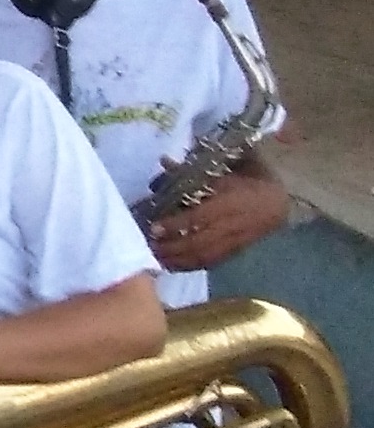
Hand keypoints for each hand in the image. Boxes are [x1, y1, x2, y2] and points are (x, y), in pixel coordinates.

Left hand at [147, 169, 290, 271]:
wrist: (279, 201)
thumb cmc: (248, 179)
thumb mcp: (225, 168)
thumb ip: (193, 168)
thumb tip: (164, 161)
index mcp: (231, 200)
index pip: (199, 217)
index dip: (176, 225)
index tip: (153, 227)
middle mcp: (233, 223)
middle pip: (199, 241)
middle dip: (172, 246)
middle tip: (148, 246)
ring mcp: (236, 240)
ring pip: (204, 254)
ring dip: (177, 259)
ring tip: (155, 258)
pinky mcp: (237, 250)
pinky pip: (213, 261)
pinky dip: (191, 265)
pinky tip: (173, 266)